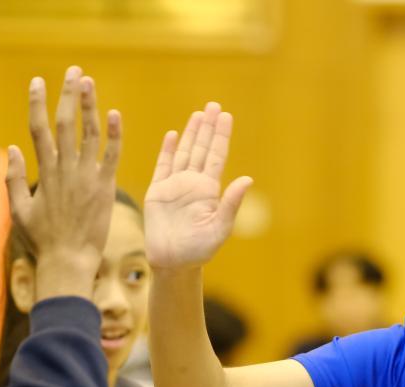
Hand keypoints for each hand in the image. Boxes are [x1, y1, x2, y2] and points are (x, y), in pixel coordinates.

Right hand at [5, 66, 120, 296]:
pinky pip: (111, 155)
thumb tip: (12, 148)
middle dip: (68, 94)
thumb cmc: (41, 241)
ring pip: (89, 133)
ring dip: (89, 105)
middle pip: (66, 122)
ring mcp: (86, 177)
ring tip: (89, 82)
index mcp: (44, 173)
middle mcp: (65, 170)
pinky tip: (115, 114)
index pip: (38, 128)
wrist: (68, 262)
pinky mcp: (105, 188)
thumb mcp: (19, 210)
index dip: (38, 103)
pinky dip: (114, 134)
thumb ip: (14, 178)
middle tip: (73, 71)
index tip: (38, 81)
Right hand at [144, 102, 252, 270]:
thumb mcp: (219, 228)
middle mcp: (193, 184)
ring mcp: (175, 186)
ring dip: (190, 133)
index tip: (226, 116)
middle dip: (208, 127)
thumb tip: (247, 179)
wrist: (173, 263)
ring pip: (183, 152)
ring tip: (198, 114)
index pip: (216, 156)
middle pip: (201, 149)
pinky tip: (172, 135)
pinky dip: (166, 150)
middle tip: (214, 105)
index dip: (221, 136)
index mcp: (209, 190)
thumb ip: (231, 204)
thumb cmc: (199, 250)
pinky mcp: (157, 192)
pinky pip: (162, 166)